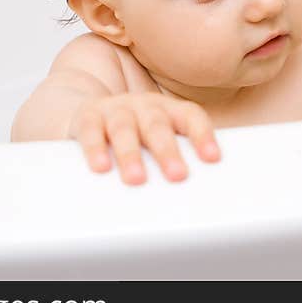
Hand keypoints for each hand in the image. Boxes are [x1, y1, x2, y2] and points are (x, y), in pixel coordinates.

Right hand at [68, 93, 220, 184]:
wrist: (90, 114)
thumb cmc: (135, 136)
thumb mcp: (157, 140)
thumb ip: (175, 159)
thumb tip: (199, 197)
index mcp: (167, 110)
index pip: (190, 116)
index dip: (202, 134)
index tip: (212, 158)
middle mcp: (144, 106)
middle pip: (157, 125)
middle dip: (168, 151)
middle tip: (177, 176)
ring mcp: (116, 109)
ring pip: (124, 128)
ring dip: (131, 154)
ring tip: (136, 180)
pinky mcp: (88, 117)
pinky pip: (91, 131)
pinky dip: (95, 148)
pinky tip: (100, 167)